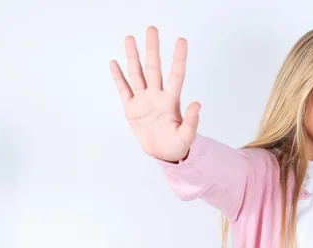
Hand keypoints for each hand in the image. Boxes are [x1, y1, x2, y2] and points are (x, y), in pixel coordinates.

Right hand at [110, 26, 200, 162]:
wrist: (163, 153)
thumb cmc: (177, 145)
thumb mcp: (187, 136)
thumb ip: (192, 121)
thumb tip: (198, 104)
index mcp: (171, 101)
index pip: (176, 75)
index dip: (179, 58)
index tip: (181, 41)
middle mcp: (157, 96)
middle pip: (154, 67)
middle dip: (152, 48)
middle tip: (152, 29)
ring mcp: (143, 100)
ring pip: (137, 73)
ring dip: (133, 56)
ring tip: (130, 38)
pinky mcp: (131, 109)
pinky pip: (124, 90)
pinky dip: (118, 77)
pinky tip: (115, 63)